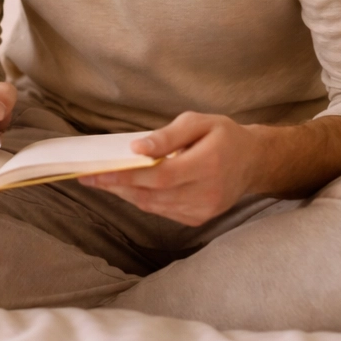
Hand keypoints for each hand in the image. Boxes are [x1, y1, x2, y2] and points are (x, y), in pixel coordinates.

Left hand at [79, 112, 262, 225]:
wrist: (253, 162)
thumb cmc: (223, 136)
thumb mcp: (198, 122)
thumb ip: (168, 136)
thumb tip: (137, 149)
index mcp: (208, 164)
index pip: (159, 176)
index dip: (126, 176)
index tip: (97, 172)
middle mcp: (207, 192)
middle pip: (152, 194)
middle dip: (116, 186)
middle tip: (88, 177)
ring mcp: (204, 210)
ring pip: (154, 206)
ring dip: (125, 194)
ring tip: (101, 181)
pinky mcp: (199, 218)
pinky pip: (162, 211)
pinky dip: (142, 199)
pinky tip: (128, 187)